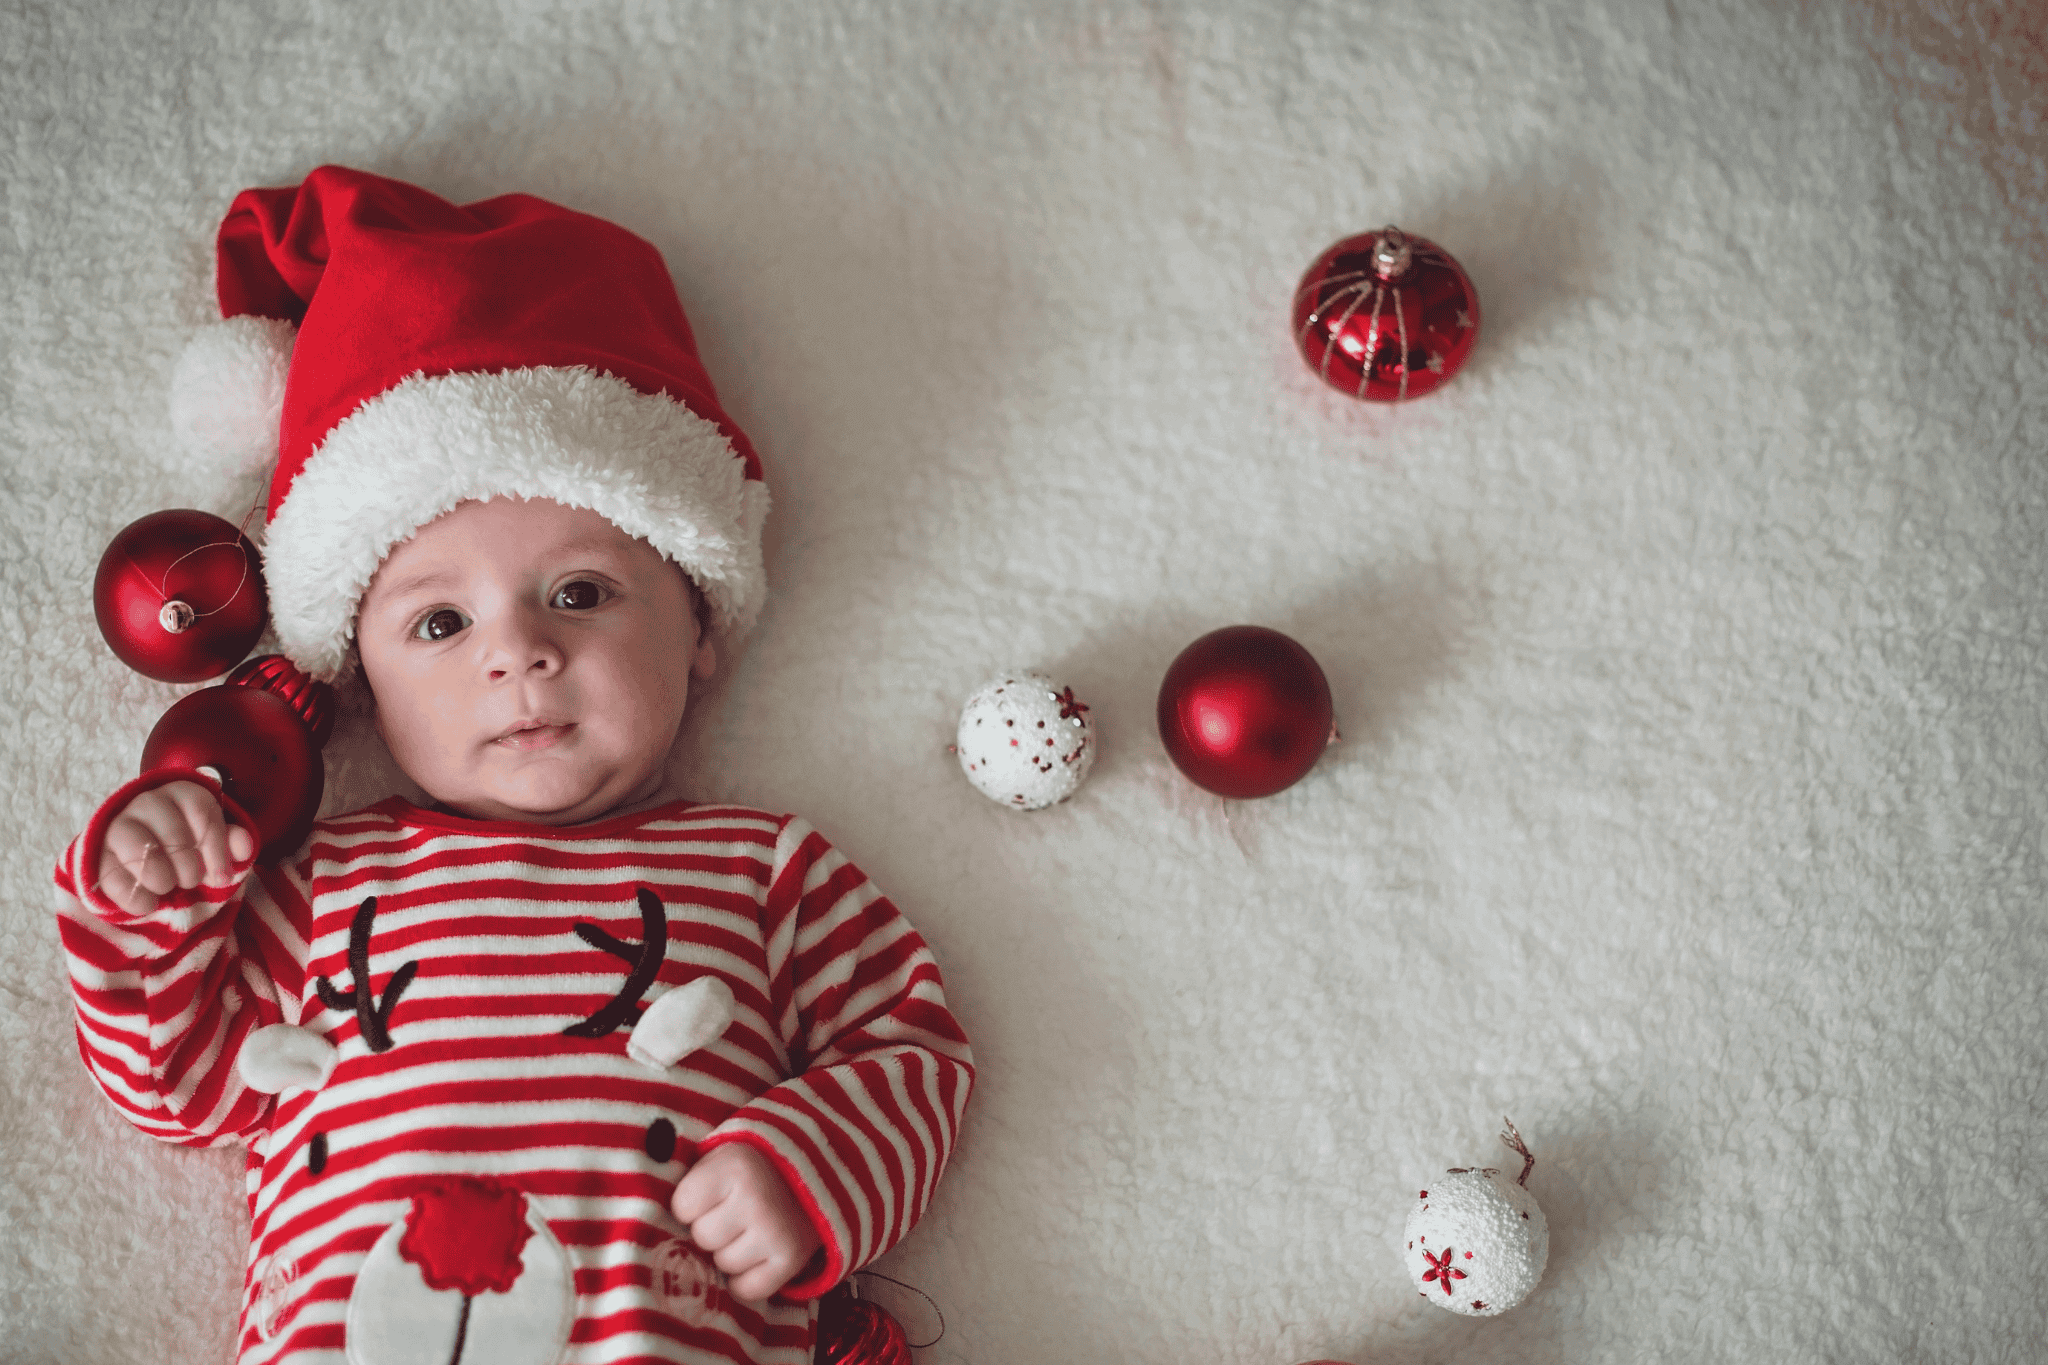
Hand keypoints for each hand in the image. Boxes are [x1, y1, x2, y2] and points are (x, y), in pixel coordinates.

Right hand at [95, 780, 255, 915]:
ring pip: (135, 844)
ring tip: (168, 888)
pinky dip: (132, 895)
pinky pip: (110, 874)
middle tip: (192, 881)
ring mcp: (116, 826)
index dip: (214, 846)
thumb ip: (231, 842)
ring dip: (159, 875)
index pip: (200, 809)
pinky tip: (148, 905)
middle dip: (187, 864)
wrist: (141, 858)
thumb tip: (244, 848)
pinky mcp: (96, 856)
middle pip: (170, 829)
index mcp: (180, 793)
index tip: (222, 876)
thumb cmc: (187, 845)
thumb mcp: (212, 841)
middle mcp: (146, 802)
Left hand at [670, 1143, 822, 1302]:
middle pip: (703, 1237)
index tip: (712, 1192)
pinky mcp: (792, 1259)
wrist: (812, 1175)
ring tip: (750, 1229)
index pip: (682, 1207)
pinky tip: (759, 1253)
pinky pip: (747, 1290)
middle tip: (734, 1211)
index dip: (693, 1203)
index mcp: (735, 1165)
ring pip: (723, 1265)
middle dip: (712, 1228)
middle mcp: (756, 1198)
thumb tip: (647, 1227)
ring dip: (730, 1253)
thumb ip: (688, 1182)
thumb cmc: (751, 1169)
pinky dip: (748, 1278)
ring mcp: (776, 1231)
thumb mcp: (720, 1157)